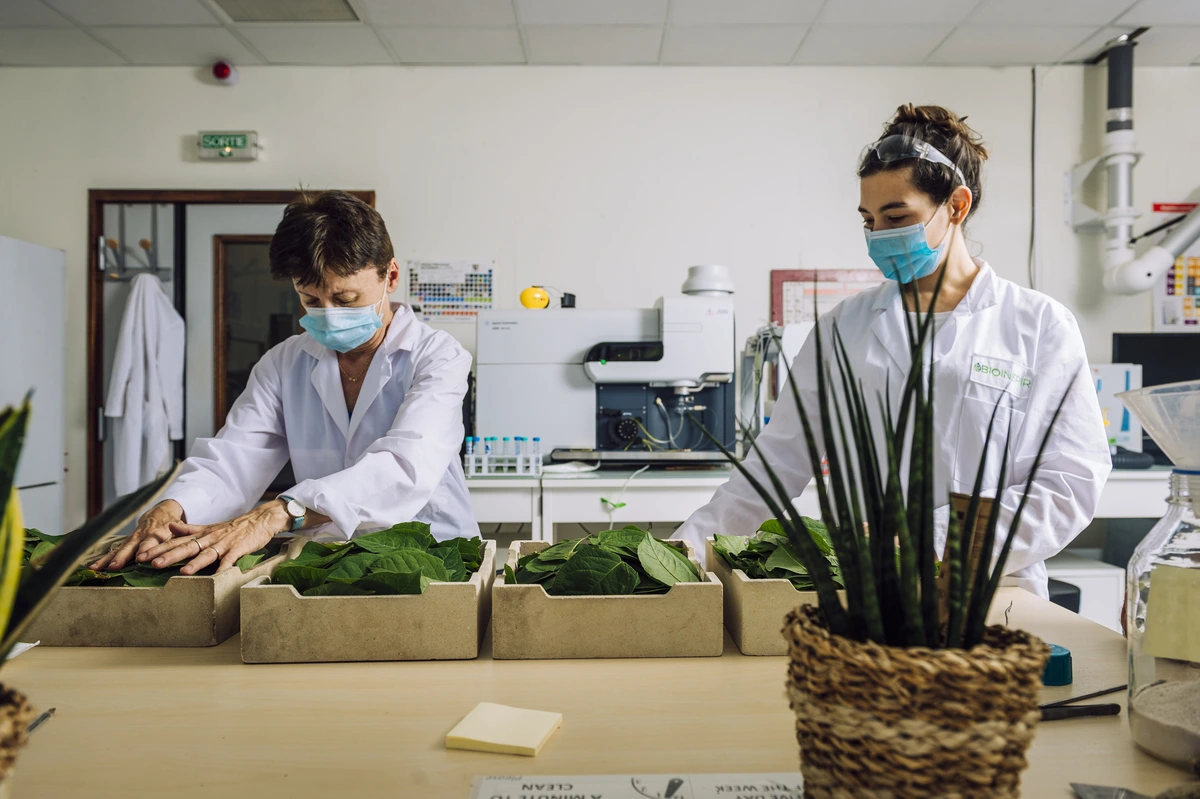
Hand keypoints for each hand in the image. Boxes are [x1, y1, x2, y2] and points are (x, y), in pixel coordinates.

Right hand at [90, 500, 184, 570]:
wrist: (161, 512)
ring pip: (119, 549)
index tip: (140, 558)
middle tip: (114, 567)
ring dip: (108, 559)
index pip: (150, 542)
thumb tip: (181, 534)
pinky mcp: (126, 542)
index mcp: (157, 533)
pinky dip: (104, 558)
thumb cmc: (173, 524)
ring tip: (96, 568)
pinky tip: (92, 566)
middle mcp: (142, 536)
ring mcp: (132, 539)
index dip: (145, 549)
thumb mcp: (179, 527)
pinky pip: (114, 551)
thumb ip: (179, 533)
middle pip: (131, 547)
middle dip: (122, 557)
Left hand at [139, 501, 290, 574]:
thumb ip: (189, 529)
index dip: (158, 548)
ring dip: (195, 563)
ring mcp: (224, 544)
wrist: (259, 520)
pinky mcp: (239, 549)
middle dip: (169, 555)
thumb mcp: (209, 527)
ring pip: (207, 554)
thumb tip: (169, 526)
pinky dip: (224, 567)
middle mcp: (209, 539)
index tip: (140, 556)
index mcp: (201, 535)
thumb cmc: (233, 527)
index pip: (175, 541)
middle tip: (151, 563)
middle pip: (187, 547)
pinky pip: (230, 559)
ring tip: (182, 572)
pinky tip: (218, 575)